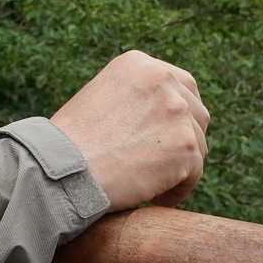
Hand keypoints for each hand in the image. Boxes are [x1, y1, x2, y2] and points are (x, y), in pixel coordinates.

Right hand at [49, 50, 209, 210]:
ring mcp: (177, 111)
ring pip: (198, 144)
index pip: (181, 85)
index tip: (166, 138)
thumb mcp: (102, 97)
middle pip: (196, 113)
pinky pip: (195, 173)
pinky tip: (156, 198)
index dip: (177, 116)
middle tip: (163, 164)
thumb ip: (136, 97)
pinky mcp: (185, 144)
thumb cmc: (72, 143)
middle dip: (184, 139)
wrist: (63, 168)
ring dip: (181, 166)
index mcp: (139, 64)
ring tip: (154, 183)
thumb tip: (167, 114)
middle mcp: (162, 79)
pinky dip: (178, 189)